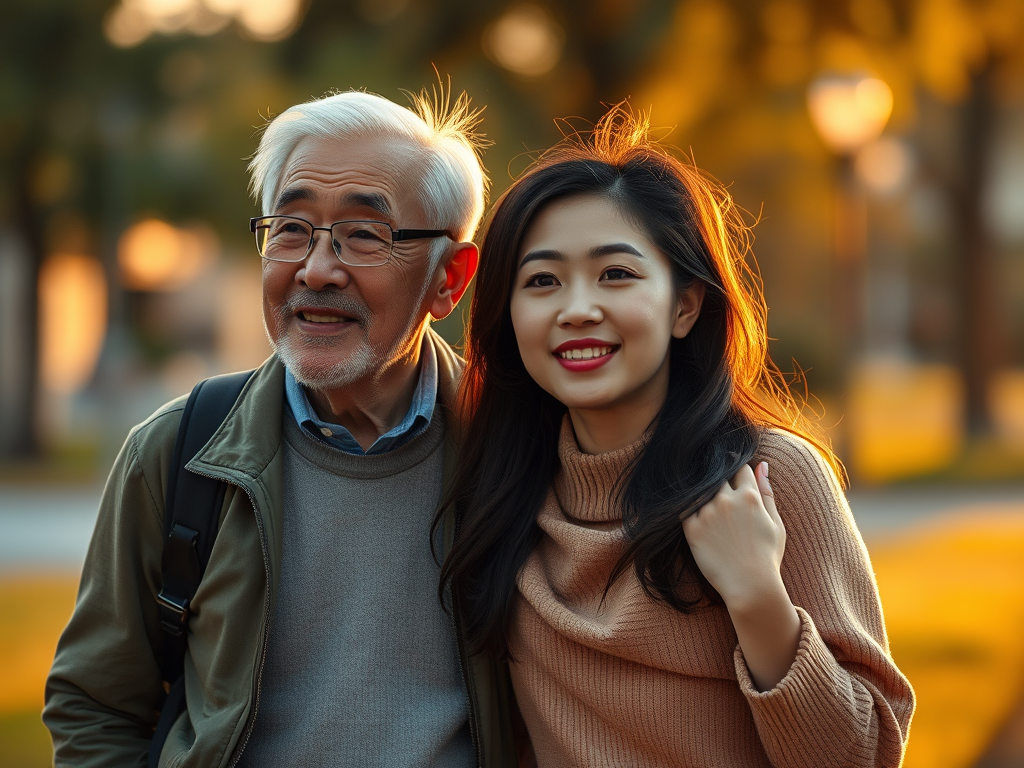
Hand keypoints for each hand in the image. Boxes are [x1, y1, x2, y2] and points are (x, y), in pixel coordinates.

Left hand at [681, 461, 784, 608]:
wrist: (750, 586)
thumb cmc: (767, 557)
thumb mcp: (775, 523)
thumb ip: (767, 493)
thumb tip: (762, 465)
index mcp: (749, 497)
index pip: (740, 468)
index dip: (738, 475)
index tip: (736, 485)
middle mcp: (727, 500)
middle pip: (718, 477)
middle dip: (721, 484)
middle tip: (723, 504)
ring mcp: (707, 513)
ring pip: (700, 491)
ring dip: (704, 497)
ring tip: (712, 516)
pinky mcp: (692, 528)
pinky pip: (684, 509)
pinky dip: (689, 510)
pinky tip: (698, 520)